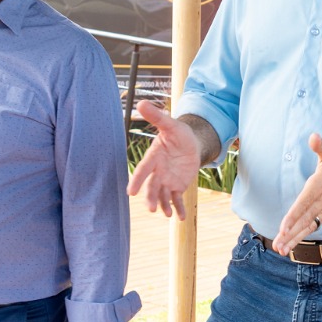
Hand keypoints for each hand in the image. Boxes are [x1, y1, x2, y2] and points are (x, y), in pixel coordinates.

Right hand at [127, 101, 202, 216]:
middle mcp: (157, 172)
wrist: (190, 143)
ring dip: (163, 206)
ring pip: (162, 195)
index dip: (137, 180)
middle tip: (150, 209)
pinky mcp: (177, 186)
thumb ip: (157, 117)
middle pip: (152, 186)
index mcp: (153, 157)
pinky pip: (176, 199)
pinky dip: (178, 208)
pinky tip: (181, 218)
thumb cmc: (178, 133)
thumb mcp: (170, 124)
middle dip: (151, 198)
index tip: (131, 192)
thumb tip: (140, 103)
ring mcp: (167, 180)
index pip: (144, 170)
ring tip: (167, 215)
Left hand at [271, 133, 321, 254]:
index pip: (304, 204)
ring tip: (282, 250)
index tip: (283, 228)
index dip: (293, 216)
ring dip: (295, 239)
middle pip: (304, 220)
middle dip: (290, 234)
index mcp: (319, 186)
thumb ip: (320, 145)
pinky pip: (313, 225)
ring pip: (308, 226)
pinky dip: (303, 235)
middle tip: (278, 246)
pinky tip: (293, 243)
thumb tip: (314, 137)